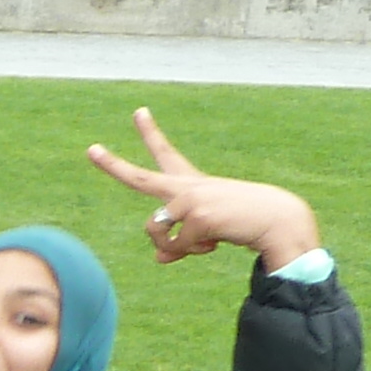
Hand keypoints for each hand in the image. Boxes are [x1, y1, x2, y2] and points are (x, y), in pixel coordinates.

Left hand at [86, 110, 318, 269]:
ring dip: (173, 246)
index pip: (166, 155)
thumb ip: (178, 243)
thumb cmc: (245, 224)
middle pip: (141, 178)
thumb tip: (157, 258)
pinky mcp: (198, 215)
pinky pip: (175, 245)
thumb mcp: (206, 234)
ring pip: (154, 230)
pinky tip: (216, 243)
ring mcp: (191, 198)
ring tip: (204, 243)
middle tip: (90, 150)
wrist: (280, 222)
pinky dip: (191, 252)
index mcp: (192, 183)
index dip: (150, 134)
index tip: (138, 112)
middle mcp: (187, 187)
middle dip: (113, 166)